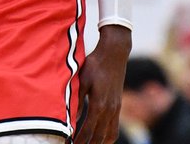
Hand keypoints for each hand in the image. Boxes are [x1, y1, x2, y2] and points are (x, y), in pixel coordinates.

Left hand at [75, 25, 129, 143]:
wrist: (114, 54)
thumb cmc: (95, 64)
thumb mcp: (83, 80)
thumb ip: (77, 100)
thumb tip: (71, 118)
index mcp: (99, 104)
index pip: (88, 130)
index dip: (79, 140)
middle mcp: (110, 109)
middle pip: (99, 136)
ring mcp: (116, 108)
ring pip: (110, 135)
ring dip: (99, 143)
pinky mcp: (118, 105)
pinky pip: (115, 127)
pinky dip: (108, 136)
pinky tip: (100, 138)